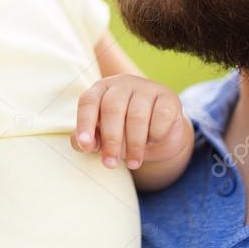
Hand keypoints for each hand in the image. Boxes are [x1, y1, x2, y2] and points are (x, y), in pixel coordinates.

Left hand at [71, 74, 188, 169]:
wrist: (158, 135)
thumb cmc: (123, 133)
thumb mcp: (102, 137)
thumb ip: (88, 140)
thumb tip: (80, 143)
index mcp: (101, 89)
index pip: (88, 101)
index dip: (85, 123)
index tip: (85, 145)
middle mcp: (123, 84)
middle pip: (112, 108)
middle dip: (111, 140)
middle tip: (110, 164)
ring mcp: (147, 88)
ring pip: (137, 115)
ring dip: (134, 144)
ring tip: (133, 163)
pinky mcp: (168, 98)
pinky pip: (161, 116)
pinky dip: (155, 134)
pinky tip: (152, 142)